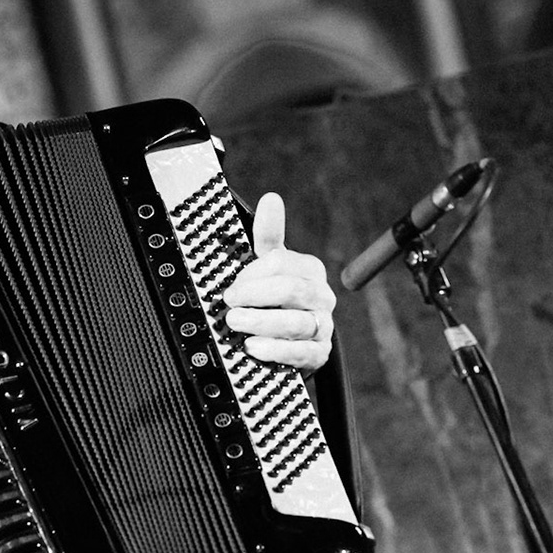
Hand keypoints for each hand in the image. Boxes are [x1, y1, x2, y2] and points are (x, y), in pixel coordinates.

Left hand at [223, 193, 336, 373]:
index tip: (232, 286)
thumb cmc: (275, 298)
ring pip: (296, 323)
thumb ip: (269, 235)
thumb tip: (271, 199)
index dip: (253, 274)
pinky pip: (302, 353)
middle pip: (291, 291)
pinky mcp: (318, 354)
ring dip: (261, 323)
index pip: (282, 264)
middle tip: (229, 304)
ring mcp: (323, 326)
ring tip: (235, 324)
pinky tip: (254, 348)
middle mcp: (321, 297)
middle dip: (256, 297)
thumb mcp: (269, 266)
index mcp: (310, 270)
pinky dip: (276, 351)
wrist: (289, 340)